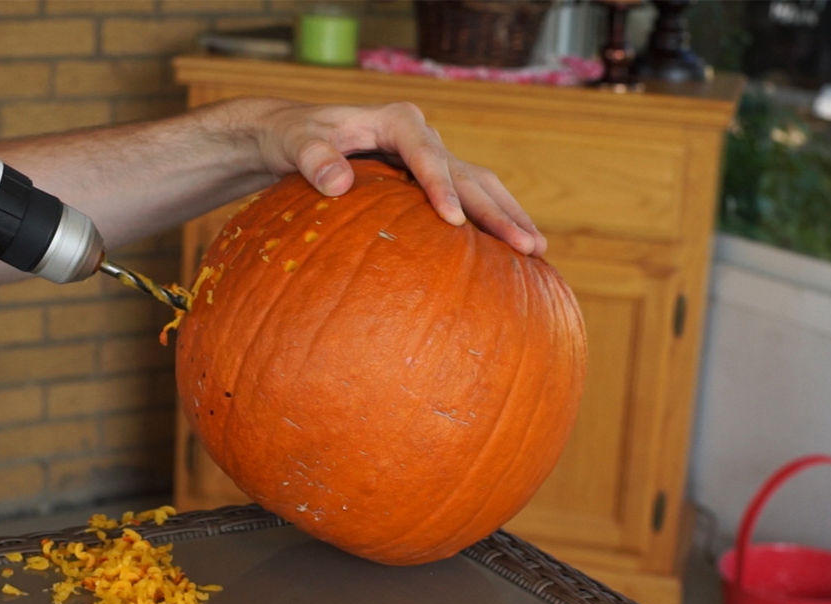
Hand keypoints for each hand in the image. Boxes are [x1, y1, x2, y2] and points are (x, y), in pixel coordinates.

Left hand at [254, 100, 547, 255]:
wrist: (296, 137)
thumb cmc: (294, 138)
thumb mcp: (294, 143)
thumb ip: (312, 158)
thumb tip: (338, 183)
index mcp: (395, 122)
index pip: (425, 153)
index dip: (441, 186)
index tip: (452, 222)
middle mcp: (422, 138)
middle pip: (468, 173)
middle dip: (498, 211)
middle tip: (526, 246)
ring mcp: (431, 159)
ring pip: (480, 186)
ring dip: (508, 218)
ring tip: (536, 251)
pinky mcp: (430, 181)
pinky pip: (468, 201)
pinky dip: (490, 224)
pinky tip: (511, 255)